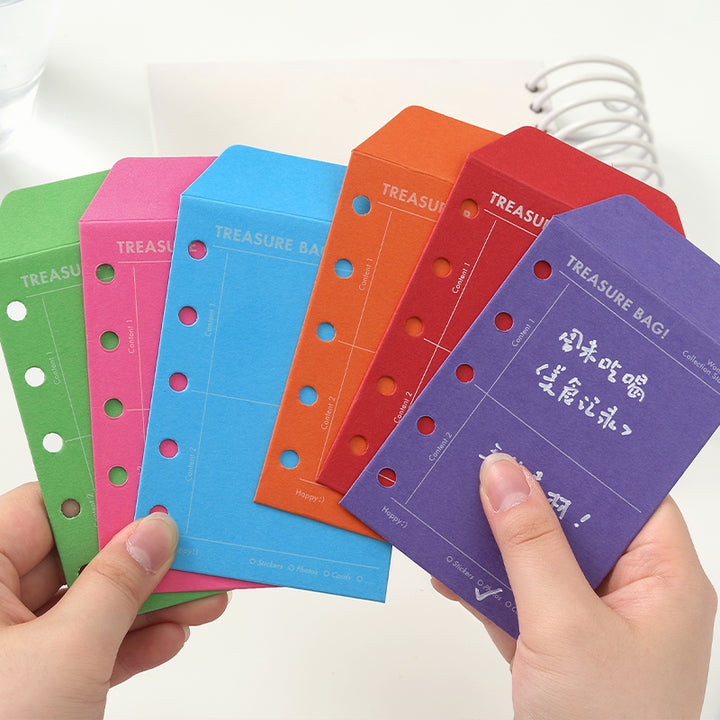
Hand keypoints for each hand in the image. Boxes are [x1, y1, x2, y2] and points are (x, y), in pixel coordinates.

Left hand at [0, 482, 228, 719]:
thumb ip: (116, 584)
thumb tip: (155, 531)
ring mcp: (12, 648)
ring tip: (204, 592)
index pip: (43, 508)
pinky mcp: (37, 683)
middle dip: (140, 555)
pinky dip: (134, 640)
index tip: (155, 488)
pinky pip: (91, 644)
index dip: (102, 494)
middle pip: (76, 555)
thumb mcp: (66, 654)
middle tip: (192, 544)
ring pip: (90, 601)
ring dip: (150, 600)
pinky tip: (174, 633)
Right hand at [432, 453, 715, 719]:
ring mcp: (590, 620)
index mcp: (664, 580)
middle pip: (576, 521)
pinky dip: (483, 582)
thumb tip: (504, 473)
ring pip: (539, 556)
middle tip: (481, 459)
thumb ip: (532, 545)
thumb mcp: (565, 626)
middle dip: (524, 496)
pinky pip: (517, 593)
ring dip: (494, 538)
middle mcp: (631, 594)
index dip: (585, 460)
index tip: (536, 430)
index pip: (630, 495)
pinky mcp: (554, 644)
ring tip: (452, 506)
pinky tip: (448, 570)